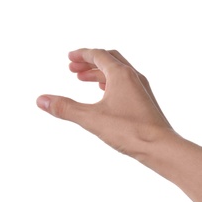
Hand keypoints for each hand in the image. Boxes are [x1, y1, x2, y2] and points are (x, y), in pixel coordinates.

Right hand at [37, 48, 173, 158]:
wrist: (161, 147)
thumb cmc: (130, 131)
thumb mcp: (92, 118)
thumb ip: (66, 108)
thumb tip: (41, 100)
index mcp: (121, 74)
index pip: (98, 55)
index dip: (81, 54)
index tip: (69, 58)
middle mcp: (133, 76)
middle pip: (108, 59)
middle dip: (88, 61)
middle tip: (72, 68)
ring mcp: (141, 88)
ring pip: (117, 72)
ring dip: (98, 72)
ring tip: (83, 79)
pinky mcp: (144, 100)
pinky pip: (124, 83)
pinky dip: (110, 82)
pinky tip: (104, 91)